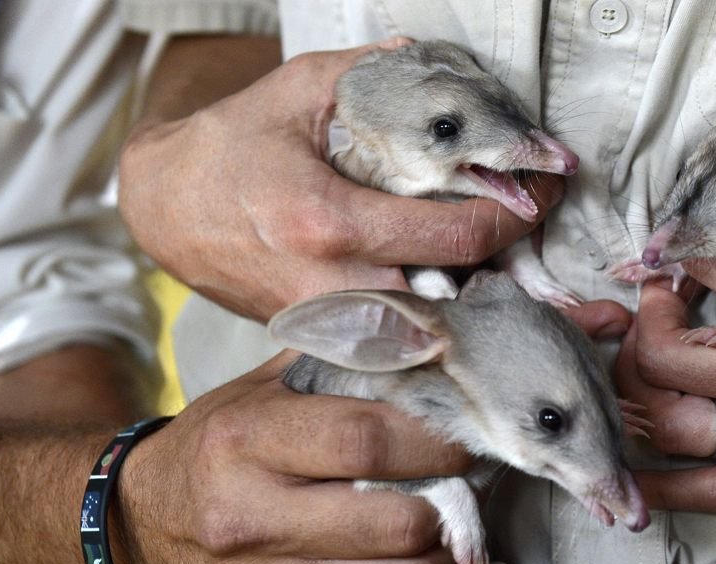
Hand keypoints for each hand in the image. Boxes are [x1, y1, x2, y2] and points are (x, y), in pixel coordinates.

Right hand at [113, 352, 471, 563]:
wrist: (137, 527)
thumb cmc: (217, 445)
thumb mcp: (262, 389)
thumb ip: (338, 361)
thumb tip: (424, 338)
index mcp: (247, 440)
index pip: (369, 441)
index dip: (435, 440)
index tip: (463, 436)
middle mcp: (248, 516)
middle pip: (397, 521)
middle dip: (451, 502)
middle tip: (460, 484)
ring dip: (441, 555)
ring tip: (442, 526)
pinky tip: (402, 561)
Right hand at [118, 38, 561, 321]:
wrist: (166, 207)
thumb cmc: (233, 145)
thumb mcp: (299, 90)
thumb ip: (376, 76)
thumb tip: (440, 67)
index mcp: (327, 221)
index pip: (454, 234)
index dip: (517, 213)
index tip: (548, 190)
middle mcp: (330, 287)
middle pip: (455, 298)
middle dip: (512, 273)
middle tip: (549, 245)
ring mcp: (326, 324)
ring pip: (432, 335)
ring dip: (483, 308)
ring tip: (523, 277)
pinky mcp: (322, 340)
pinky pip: (400, 343)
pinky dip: (443, 328)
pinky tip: (474, 302)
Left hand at [616, 109, 715, 511]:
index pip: (708, 271)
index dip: (677, 250)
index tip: (673, 243)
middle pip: (668, 358)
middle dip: (645, 323)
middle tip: (657, 301)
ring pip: (678, 426)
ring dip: (643, 392)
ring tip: (648, 360)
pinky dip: (671, 487)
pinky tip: (636, 473)